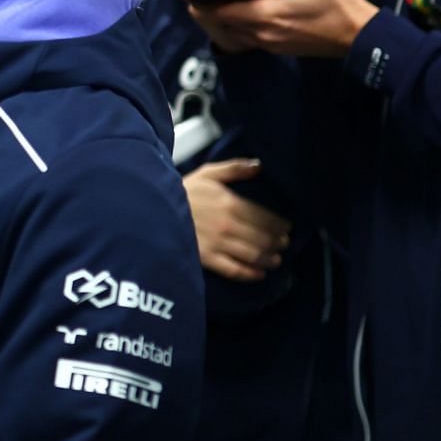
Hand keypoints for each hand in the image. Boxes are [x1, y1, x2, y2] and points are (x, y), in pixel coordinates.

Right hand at [184, 159, 290, 282]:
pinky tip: (259, 274)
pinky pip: (234, 270)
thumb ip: (234, 169)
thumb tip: (259, 166)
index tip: (287, 228)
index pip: (265, 217)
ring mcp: (217, 243)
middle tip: (284, 244)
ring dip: (269, 258)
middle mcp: (227, 225)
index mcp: (230, 203)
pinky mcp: (206, 258)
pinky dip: (250, 273)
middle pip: (262, 238)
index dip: (280, 225)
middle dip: (277, 242)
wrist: (153, 209)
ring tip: (276, 259)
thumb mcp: (207, 173)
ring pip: (252, 255)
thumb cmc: (182, 191)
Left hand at [188, 0, 380, 57]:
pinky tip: (237, 12)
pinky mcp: (277, 46)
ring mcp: (270, 43)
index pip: (219, 12)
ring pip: (231, 33)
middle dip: (203, 9)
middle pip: (219, 24)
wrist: (361, 36)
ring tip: (209, 1)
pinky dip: (234, 26)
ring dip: (218, 19)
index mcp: (267, 15)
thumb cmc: (341, 5)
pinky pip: (246, 38)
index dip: (199, 2)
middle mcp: (263, 33)